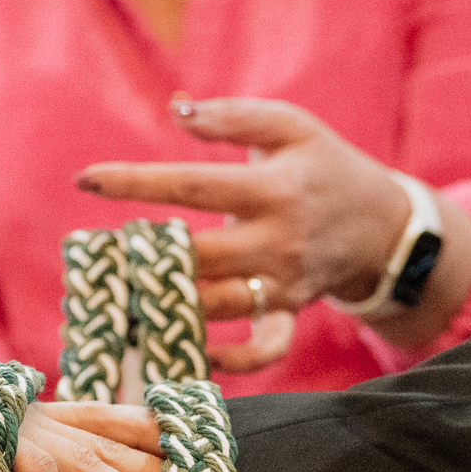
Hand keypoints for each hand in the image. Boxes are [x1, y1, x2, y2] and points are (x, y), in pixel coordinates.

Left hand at [78, 96, 470, 366]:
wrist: (383, 225)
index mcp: (272, 188)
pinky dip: (232, 360)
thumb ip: (233, 117)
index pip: (191, 186)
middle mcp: (276, 241)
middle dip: (144, 256)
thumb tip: (177, 110)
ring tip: (123, 297)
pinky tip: (194, 352)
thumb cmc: (323, 167)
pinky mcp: (289, 314)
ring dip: (168, 305)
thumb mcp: (291, 126)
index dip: (136, 182)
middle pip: (198, 255)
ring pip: (217, 304)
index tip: (87, 179)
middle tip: (99, 252)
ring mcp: (283, 284)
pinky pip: (264, 350)